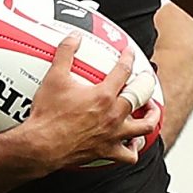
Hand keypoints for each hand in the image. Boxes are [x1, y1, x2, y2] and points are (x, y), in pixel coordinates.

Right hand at [17, 45, 153, 171]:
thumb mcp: (54, 79)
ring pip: (144, 127)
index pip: (124, 71)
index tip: (130, 53)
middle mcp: (113, 115)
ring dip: (150, 117)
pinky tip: (132, 143)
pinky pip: (129, 155)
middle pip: (141, 96)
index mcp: (103, 96)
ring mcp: (113, 135)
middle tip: (146, 80)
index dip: (129, 58)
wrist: (41, 146)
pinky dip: (134, 149)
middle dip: (147, 85)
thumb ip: (65, 54)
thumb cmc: (48, 115)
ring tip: (150, 112)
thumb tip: (73, 37)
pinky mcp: (107, 152)